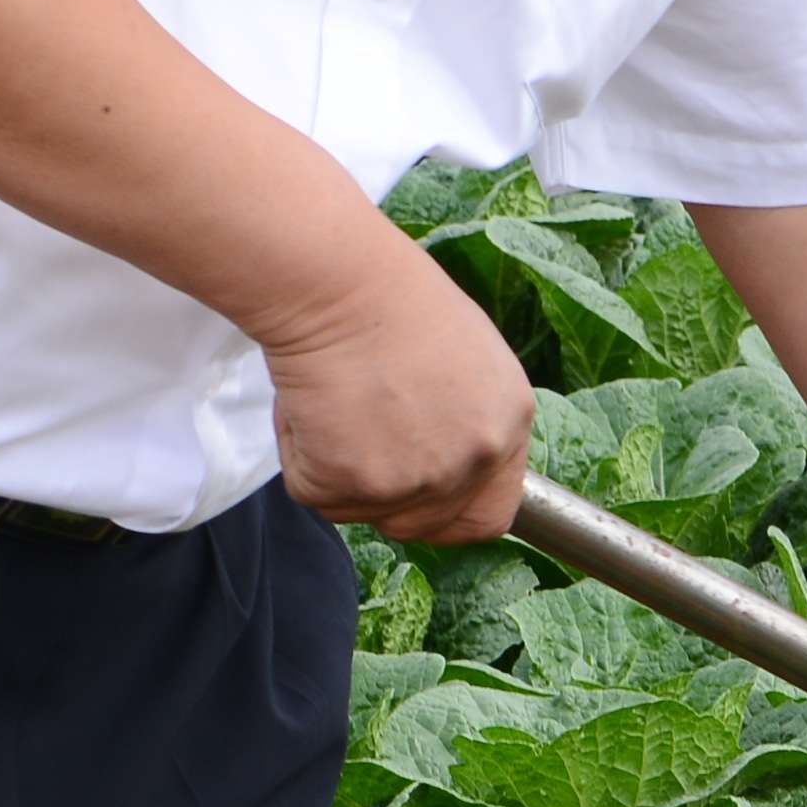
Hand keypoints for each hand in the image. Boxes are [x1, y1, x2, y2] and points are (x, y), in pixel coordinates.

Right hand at [261, 239, 533, 541]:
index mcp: (507, 425)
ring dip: (336, 466)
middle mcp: (473, 459)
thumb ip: (466, 420)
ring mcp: (417, 477)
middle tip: (354, 437)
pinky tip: (310, 399)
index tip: (415, 500)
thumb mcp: (466, 361)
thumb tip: (439, 454)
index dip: (447, 515)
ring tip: (335, 396)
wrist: (337, 281)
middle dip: (381, 495)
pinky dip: (299, 452)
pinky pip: (313, 490)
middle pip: (420, 525)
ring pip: (360, 509)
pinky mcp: (355, 482)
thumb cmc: (388, 298)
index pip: (490, 514)